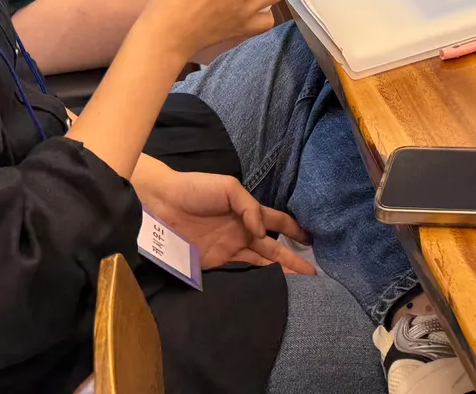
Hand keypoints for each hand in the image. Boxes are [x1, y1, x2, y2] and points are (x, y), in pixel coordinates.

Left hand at [132, 156, 315, 274]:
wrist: (162, 204)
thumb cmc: (196, 189)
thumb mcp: (228, 188)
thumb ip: (249, 207)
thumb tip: (261, 231)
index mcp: (249, 212)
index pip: (278, 222)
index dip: (295, 230)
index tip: (312, 240)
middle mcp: (243, 233)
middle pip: (274, 249)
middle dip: (293, 261)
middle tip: (313, 275)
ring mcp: (230, 249)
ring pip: (261, 264)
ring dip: (279, 274)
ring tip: (299, 286)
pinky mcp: (215, 263)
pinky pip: (239, 273)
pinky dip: (255, 280)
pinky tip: (269, 288)